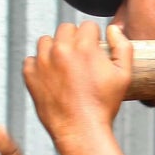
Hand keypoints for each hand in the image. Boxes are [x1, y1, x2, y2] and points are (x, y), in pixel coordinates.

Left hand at [22, 22, 133, 140]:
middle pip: (65, 28)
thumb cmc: (104, 104)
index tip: (96, 48)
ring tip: (65, 65)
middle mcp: (60, 50)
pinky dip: (40, 65)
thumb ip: (123, 47)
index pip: (87, 26)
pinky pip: (31, 59)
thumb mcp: (124, 75)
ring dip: (55, 48)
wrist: (81, 128)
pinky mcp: (30, 74)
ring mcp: (42, 61)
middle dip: (74, 38)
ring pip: (46, 41)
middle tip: (81, 57)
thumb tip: (114, 29)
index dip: (95, 36)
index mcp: (84, 47)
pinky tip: (53, 76)